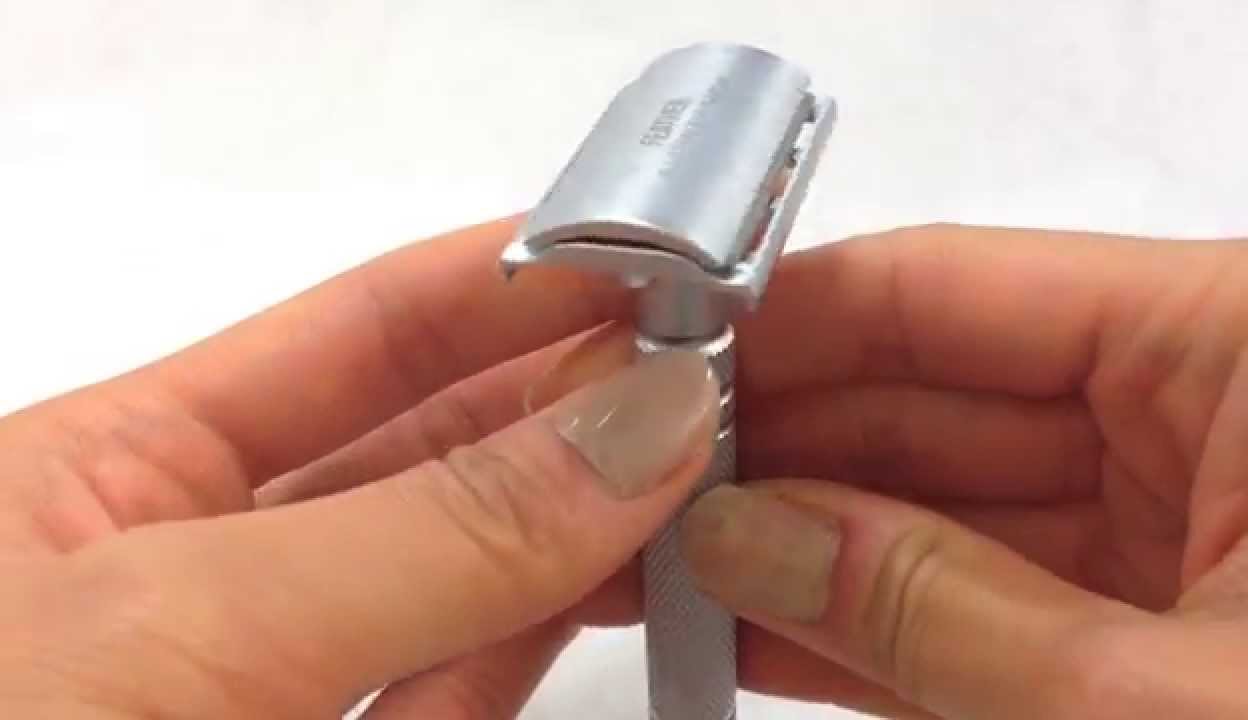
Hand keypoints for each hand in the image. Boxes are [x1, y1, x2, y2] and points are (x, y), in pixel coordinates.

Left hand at [0, 217, 719, 717]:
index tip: (646, 259)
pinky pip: (450, 697)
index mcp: (108, 473)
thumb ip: (426, 535)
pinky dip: (537, 645)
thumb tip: (644, 420)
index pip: (353, 336)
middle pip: (426, 451)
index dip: (504, 284)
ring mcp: (262, 691)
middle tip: (710, 369)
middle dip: (565, 400)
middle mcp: (194, 570)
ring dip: (579, 520)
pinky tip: (624, 585)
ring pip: (457, 578)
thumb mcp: (171, 632)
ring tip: (703, 464)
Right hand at [672, 225, 1247, 717]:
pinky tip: (747, 626)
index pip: (961, 289)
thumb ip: (939, 609)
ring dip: (801, 548)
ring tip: (656, 564)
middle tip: (623, 480)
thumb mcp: (1164, 699)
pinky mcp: (1156, 633)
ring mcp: (1180, 532)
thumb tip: (741, 539)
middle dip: (771, 448)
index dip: (788, 319)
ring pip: (943, 513)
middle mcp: (1210, 416)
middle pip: (931, 399)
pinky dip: (873, 625)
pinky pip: (986, 607)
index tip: (652, 346)